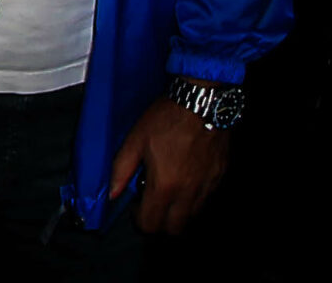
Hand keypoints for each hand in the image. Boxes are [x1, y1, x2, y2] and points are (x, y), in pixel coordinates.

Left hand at [107, 94, 230, 232]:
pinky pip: (206, 198)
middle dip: (161, 222)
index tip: (136, 209)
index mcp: (165, 185)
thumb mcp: (135, 141)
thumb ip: (121, 170)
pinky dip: (194, 197)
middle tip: (152, 204)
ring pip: (192, 215)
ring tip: (168, 189)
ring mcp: (207, 186)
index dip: (140, 220)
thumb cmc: (167, 119)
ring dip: (178, 211)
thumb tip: (112, 192)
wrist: (201, 103)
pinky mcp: (219, 177)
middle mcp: (189, 192)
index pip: (151, 224)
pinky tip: (185, 178)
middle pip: (175, 228)